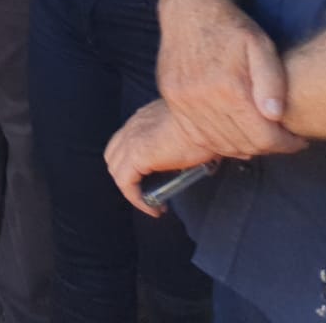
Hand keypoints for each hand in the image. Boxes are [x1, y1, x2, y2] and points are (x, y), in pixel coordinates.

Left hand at [105, 100, 222, 216]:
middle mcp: (134, 125)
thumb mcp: (193, 127)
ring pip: (117, 169)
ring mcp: (132, 139)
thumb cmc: (210, 122)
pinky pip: (125, 183)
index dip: (133, 160)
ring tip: (152, 202)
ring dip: (131, 188)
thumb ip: (185, 138)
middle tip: (148, 190)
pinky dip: (136, 198)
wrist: (209, 116)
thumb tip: (201, 153)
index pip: (126, 139)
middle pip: (115, 154)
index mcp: (145, 117)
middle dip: (127, 174)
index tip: (151, 175)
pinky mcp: (137, 155)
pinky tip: (154, 209)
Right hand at [158, 0, 297, 157]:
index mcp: (227, 87)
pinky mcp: (170, 98)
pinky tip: (230, 133)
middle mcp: (200, 97)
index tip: (296, 140)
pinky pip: (194, 134)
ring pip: (217, 143)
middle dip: (266, 145)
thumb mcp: (261, 46)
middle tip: (279, 137)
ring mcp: (181, 99)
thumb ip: (271, 81)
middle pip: (241, 143)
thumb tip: (275, 115)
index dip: (284, 144)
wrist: (188, 11)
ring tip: (256, 135)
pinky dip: (215, 141)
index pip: (262, 137)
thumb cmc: (230, 28)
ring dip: (241, 146)